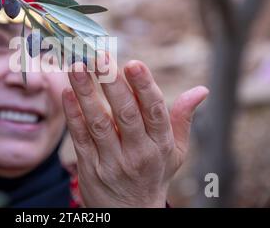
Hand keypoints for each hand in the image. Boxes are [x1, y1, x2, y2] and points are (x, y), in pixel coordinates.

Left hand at [62, 56, 208, 206]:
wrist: (131, 214)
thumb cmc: (154, 174)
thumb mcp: (175, 152)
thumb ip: (183, 119)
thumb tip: (201, 90)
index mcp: (161, 145)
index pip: (154, 112)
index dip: (144, 87)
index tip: (133, 63)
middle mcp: (138, 153)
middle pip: (125, 114)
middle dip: (112, 84)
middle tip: (100, 57)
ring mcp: (112, 161)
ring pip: (98, 123)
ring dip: (87, 93)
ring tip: (78, 67)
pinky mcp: (89, 167)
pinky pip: (80, 137)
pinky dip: (73, 114)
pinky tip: (67, 93)